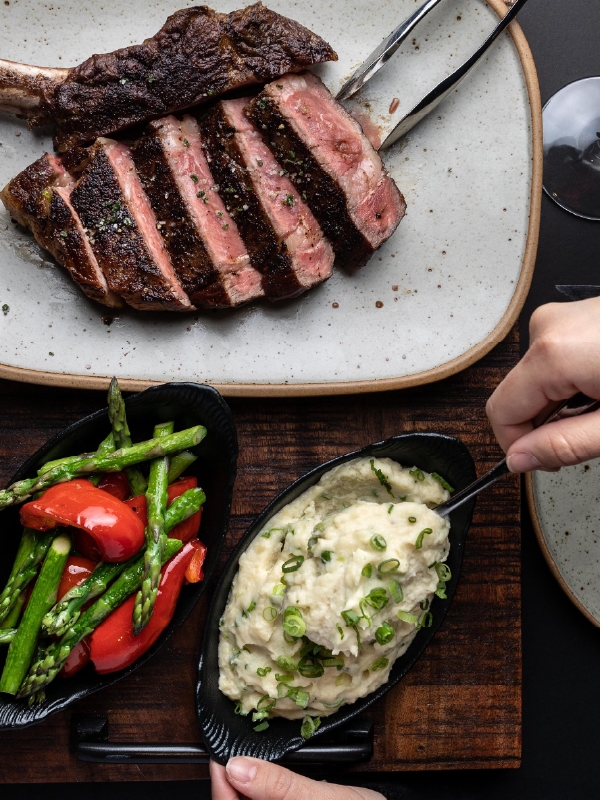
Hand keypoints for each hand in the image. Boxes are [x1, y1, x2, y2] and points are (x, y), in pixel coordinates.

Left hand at [210, 758, 384, 799]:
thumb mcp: (324, 797)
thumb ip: (280, 786)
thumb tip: (238, 768)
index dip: (220, 785)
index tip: (218, 756)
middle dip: (230, 786)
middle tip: (228, 754)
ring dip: (244, 790)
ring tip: (243, 763)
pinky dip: (263, 793)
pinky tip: (265, 780)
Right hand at [486, 298, 599, 471]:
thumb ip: (564, 445)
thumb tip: (519, 459)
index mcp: (552, 354)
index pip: (500, 412)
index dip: (518, 445)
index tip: (544, 460)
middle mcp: (548, 328)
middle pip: (520, 395)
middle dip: (547, 423)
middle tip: (589, 434)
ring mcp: (562, 318)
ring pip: (538, 380)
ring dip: (563, 402)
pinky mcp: (574, 317)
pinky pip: (555, 360)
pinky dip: (574, 381)